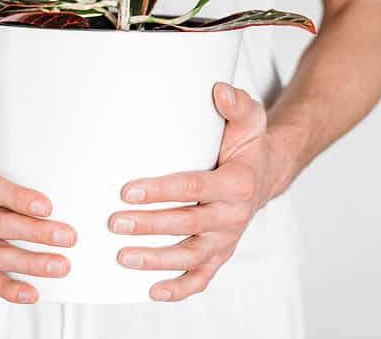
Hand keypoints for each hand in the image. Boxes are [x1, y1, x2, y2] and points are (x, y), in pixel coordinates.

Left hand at [110, 82, 277, 301]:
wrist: (266, 172)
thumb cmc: (247, 143)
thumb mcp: (249, 118)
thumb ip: (236, 103)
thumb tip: (218, 90)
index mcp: (237, 183)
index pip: (194, 188)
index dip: (160, 191)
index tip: (128, 191)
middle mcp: (233, 215)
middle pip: (187, 225)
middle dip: (149, 226)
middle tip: (114, 223)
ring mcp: (226, 239)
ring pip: (191, 257)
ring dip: (156, 260)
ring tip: (121, 257)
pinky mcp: (221, 254)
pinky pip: (202, 278)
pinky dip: (179, 289)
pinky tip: (151, 291)